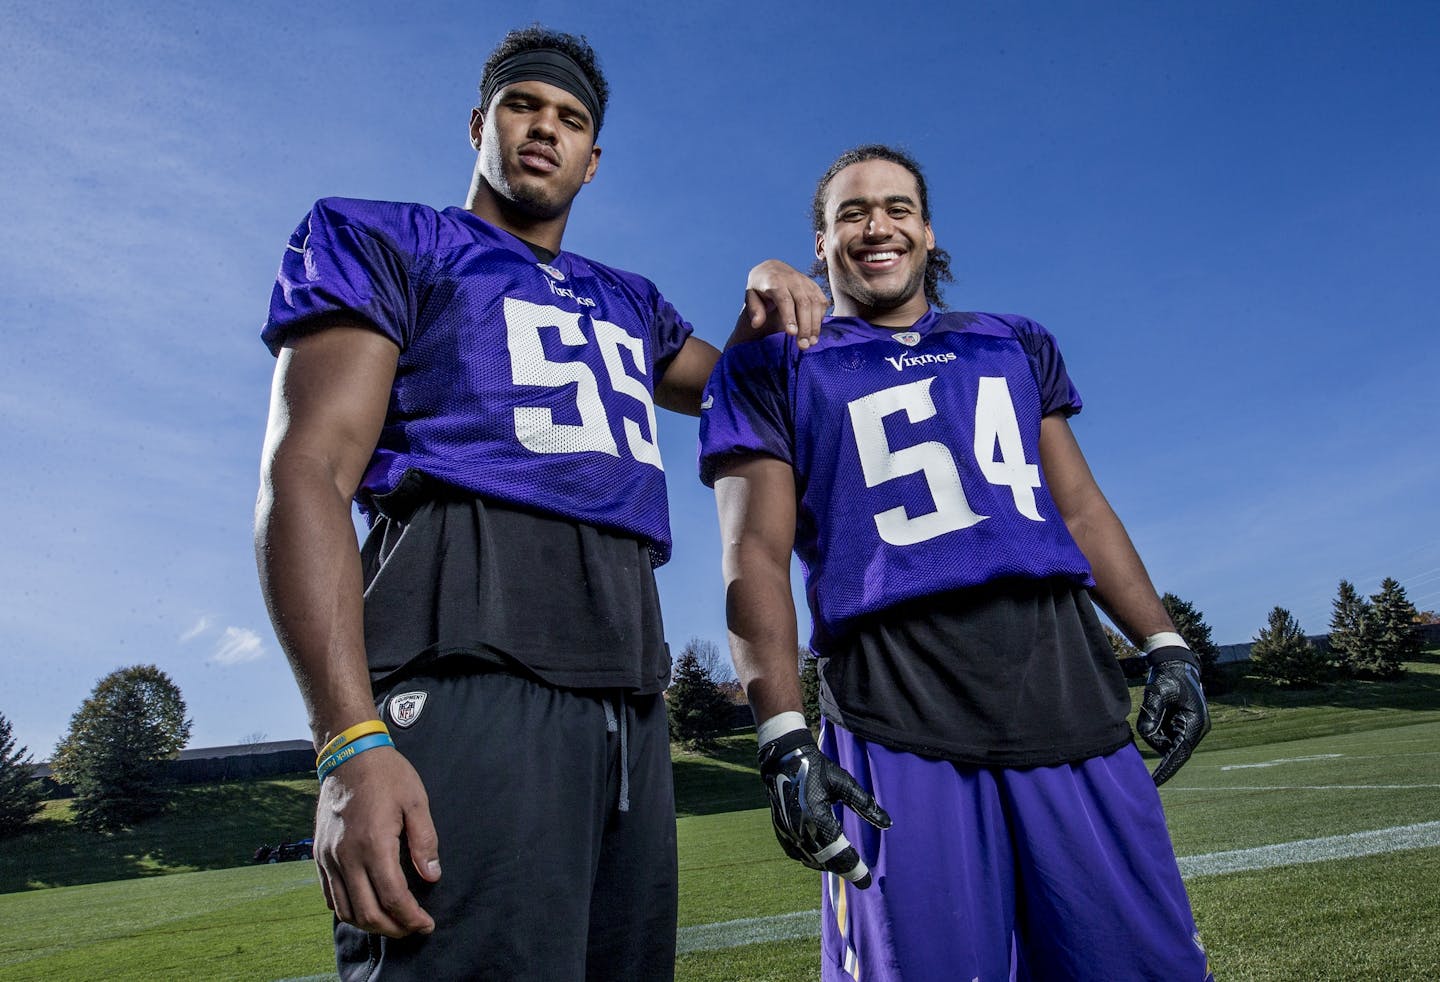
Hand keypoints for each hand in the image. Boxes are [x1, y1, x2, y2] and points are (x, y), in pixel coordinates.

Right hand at [314, 746, 441, 936]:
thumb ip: (425, 842)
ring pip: (346, 910)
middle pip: (368, 913)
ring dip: (370, 924)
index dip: (412, 918)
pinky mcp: (320, 854)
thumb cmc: (387, 774)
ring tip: (392, 922)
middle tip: (413, 927)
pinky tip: (366, 907)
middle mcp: (347, 856)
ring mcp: (329, 857)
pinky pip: (330, 895)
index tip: (426, 924)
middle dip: (394, 928)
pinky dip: (348, 910)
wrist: (349, 754)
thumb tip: (431, 876)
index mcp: (374, 844)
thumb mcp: (417, 801)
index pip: (393, 898)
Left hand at [736, 259, 827, 349]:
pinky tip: (815, 331)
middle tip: (803, 346)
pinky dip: (820, 317)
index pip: (784, 300)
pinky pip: (822, 302)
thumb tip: (757, 324)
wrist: (772, 268)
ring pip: (815, 303)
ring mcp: (806, 282)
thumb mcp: (750, 295)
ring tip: (811, 343)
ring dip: (815, 325)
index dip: (789, 317)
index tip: (791, 333)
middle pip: (803, 303)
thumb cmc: (759, 287)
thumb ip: (754, 309)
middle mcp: (793, 280)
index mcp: (775, 281)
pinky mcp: (814, 286)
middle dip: (805, 326)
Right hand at [758, 726, 890, 886]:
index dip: (854, 869)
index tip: (867, 881)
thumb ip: (865, 804)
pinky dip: (811, 859)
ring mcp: (787, 832)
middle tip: (860, 877)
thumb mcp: (844, 782)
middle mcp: (799, 829)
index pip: (838, 852)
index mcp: (816, 817)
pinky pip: (797, 854)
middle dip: (844, 870)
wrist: (784, 760)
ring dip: (828, 865)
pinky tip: (822, 857)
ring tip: (845, 866)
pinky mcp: (780, 831)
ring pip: (811, 860)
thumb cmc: (817, 768)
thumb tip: (887, 823)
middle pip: (825, 861)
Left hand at [1136, 647, 1210, 785]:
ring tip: (1153, 706)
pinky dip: (1157, 728)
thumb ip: (1151, 714)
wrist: (1176, 664)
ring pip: (1167, 742)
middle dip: (1156, 741)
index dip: (1167, 769)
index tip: (1155, 783)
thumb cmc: (1168, 676)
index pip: (1180, 753)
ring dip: (1155, 732)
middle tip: (1147, 720)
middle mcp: (1196, 729)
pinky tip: (1156, 709)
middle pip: (1171, 748)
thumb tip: (1145, 734)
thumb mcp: (1157, 692)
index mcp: (1195, 723)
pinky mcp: (1182, 725)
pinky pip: (1166, 735)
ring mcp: (1190, 728)